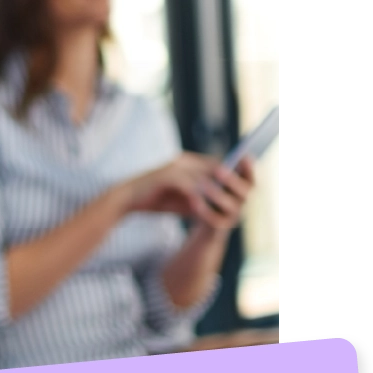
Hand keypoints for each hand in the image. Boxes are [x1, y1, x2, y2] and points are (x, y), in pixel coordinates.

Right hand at [120, 154, 251, 230]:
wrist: (125, 200)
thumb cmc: (154, 200)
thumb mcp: (182, 199)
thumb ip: (201, 198)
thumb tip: (222, 205)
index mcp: (187, 162)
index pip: (217, 164)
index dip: (234, 173)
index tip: (247, 187)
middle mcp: (182, 161)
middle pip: (216, 168)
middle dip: (231, 183)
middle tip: (243, 198)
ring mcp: (174, 167)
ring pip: (205, 178)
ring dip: (217, 194)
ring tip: (229, 207)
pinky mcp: (165, 176)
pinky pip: (189, 187)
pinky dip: (198, 199)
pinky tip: (203, 210)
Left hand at [195, 157, 253, 232]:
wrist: (205, 225)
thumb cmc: (210, 198)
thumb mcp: (215, 183)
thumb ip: (219, 173)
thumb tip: (215, 164)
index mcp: (243, 189)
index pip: (251, 178)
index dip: (249, 168)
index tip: (243, 156)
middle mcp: (242, 202)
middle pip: (245, 192)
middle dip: (232, 180)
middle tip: (218, 170)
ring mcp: (233, 216)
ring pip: (231, 206)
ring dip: (217, 194)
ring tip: (202, 184)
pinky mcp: (221, 227)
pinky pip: (216, 220)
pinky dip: (205, 211)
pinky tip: (194, 202)